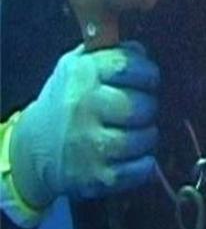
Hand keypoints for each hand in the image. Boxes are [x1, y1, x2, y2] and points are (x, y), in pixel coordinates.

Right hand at [10, 41, 158, 208]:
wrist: (33, 148)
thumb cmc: (68, 100)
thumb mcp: (79, 64)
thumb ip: (113, 52)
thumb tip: (143, 51)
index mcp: (83, 74)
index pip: (129, 67)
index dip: (148, 74)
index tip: (149, 81)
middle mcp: (83, 108)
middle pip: (141, 105)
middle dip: (149, 107)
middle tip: (141, 109)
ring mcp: (88, 145)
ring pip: (143, 138)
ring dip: (148, 135)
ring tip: (138, 131)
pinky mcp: (95, 177)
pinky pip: (140, 168)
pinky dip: (145, 163)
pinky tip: (135, 154)